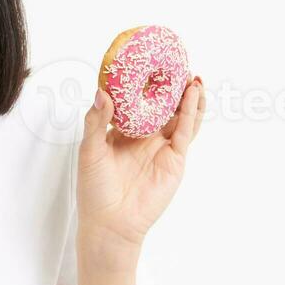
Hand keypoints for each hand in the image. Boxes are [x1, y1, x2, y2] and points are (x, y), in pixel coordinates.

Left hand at [77, 76, 205, 255]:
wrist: (110, 223)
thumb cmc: (94, 189)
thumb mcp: (90, 150)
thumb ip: (96, 121)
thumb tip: (103, 93)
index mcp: (122, 132)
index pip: (136, 102)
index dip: (143, 84)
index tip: (148, 61)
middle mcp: (144, 137)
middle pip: (163, 106)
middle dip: (171, 86)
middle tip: (177, 62)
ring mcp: (161, 147)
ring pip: (179, 116)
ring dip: (187, 96)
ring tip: (192, 75)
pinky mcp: (175, 159)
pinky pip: (185, 131)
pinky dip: (191, 112)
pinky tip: (194, 94)